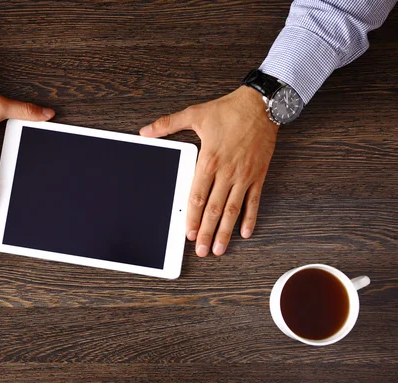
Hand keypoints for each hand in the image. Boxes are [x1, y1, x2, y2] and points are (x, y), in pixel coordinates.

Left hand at [140, 86, 277, 256]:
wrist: (262, 105)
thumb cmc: (228, 110)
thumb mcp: (194, 114)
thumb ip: (168, 124)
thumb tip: (145, 131)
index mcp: (208, 160)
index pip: (197, 196)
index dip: (193, 218)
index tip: (189, 234)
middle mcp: (226, 172)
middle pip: (214, 209)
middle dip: (208, 233)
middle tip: (203, 251)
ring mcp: (243, 176)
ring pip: (233, 210)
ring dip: (226, 232)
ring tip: (220, 249)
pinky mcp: (258, 175)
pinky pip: (254, 201)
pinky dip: (250, 218)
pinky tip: (245, 232)